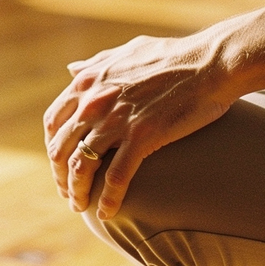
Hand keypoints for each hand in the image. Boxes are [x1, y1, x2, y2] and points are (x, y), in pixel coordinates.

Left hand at [44, 33, 234, 219]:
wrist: (211, 63)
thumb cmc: (174, 56)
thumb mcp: (126, 51)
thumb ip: (96, 64)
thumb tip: (72, 70)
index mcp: (88, 82)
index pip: (54, 123)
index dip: (53, 147)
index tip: (61, 164)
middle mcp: (94, 101)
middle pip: (61, 149)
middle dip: (61, 176)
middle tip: (68, 193)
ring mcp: (116, 119)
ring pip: (82, 166)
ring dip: (77, 192)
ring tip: (80, 206)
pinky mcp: (142, 136)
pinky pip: (115, 177)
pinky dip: (107, 199)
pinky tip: (107, 213)